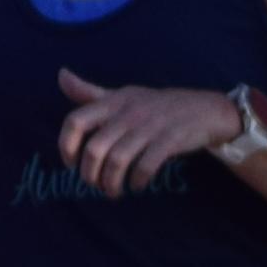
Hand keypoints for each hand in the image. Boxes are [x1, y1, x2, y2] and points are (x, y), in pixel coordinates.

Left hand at [56, 65, 236, 196]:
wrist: (205, 110)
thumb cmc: (156, 105)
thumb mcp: (123, 95)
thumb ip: (90, 92)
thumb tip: (61, 76)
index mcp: (114, 101)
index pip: (76, 121)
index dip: (66, 146)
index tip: (70, 164)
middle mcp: (129, 112)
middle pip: (94, 149)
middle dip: (90, 174)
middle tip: (95, 185)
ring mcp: (150, 126)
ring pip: (117, 161)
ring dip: (111, 183)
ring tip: (113, 191)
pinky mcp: (170, 140)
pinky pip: (145, 166)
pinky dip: (137, 180)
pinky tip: (137, 185)